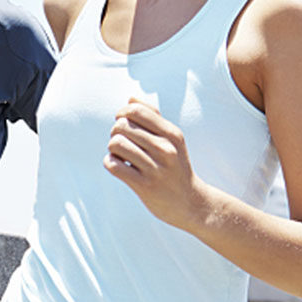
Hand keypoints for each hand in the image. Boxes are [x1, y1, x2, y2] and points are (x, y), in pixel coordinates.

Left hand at [104, 98, 205, 229]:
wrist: (190, 203)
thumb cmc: (175, 166)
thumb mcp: (172, 139)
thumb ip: (153, 116)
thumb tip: (130, 98)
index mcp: (172, 133)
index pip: (136, 110)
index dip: (122, 113)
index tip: (123, 123)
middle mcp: (165, 149)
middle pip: (122, 126)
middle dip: (115, 132)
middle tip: (122, 143)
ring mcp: (155, 168)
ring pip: (116, 144)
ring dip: (112, 149)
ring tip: (121, 155)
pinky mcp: (144, 186)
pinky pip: (113, 165)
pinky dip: (110, 163)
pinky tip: (119, 167)